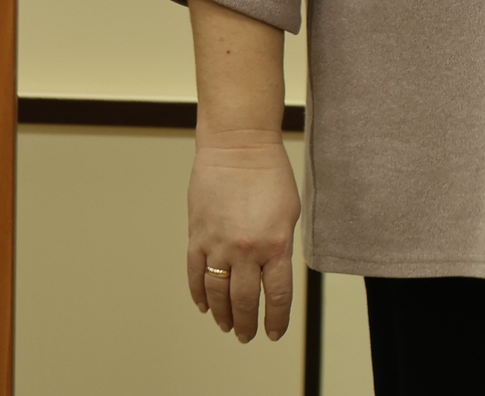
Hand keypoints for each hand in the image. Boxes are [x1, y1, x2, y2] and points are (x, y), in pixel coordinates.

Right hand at [186, 131, 301, 341]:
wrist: (238, 147)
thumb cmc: (270, 174)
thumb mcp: (289, 213)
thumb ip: (281, 245)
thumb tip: (273, 272)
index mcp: (276, 244)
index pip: (277, 295)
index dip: (275, 319)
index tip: (273, 333)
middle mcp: (246, 250)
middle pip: (245, 300)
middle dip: (247, 323)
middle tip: (247, 336)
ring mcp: (218, 245)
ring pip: (217, 294)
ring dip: (222, 314)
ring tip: (227, 325)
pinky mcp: (196, 237)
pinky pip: (195, 274)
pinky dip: (198, 294)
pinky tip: (203, 306)